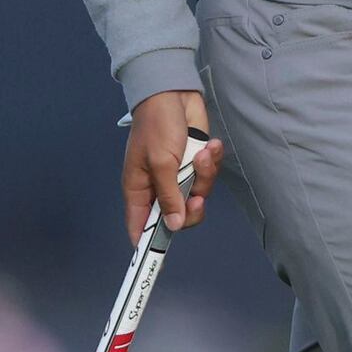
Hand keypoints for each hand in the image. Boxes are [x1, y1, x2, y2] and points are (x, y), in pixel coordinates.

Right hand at [123, 89, 218, 238]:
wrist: (174, 92)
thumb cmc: (157, 125)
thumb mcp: (161, 162)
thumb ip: (168, 196)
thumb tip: (174, 225)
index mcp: (139, 189)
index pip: (140, 227)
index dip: (149, 243)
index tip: (160, 260)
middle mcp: (158, 187)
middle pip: (178, 217)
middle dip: (192, 206)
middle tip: (197, 196)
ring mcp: (177, 176)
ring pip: (197, 195)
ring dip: (204, 176)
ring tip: (202, 154)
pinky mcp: (194, 164)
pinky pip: (207, 176)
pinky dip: (211, 161)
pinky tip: (209, 146)